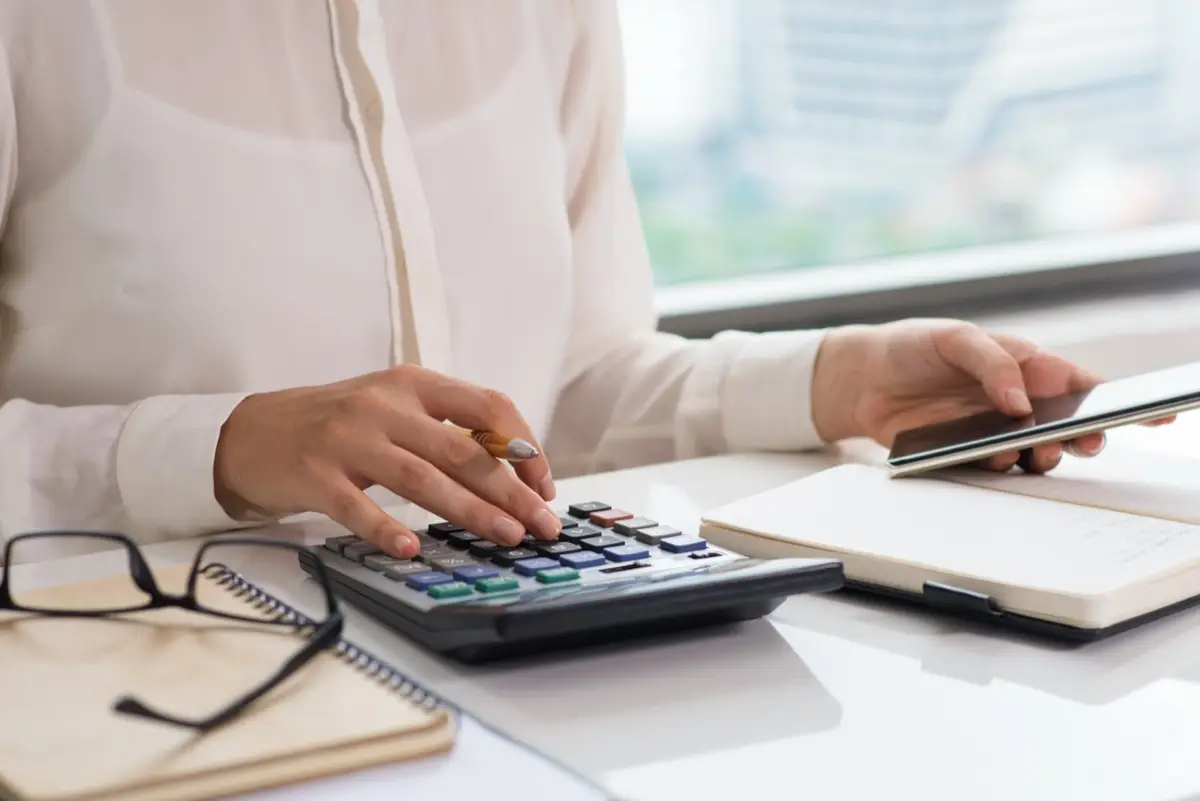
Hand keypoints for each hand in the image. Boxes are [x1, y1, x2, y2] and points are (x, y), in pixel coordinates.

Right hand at [213, 365, 559, 557]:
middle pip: (463, 449)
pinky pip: (355, 506)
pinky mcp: (314, 474)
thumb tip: (512, 469)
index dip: (524, 447)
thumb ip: (445, 429)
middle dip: (511, 490)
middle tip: (542, 525)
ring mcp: (348, 439)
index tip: (544, 485)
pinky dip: (384, 527)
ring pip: (422, 477)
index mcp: (413, 385)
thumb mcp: (394, 409)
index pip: (487, 407)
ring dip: (470, 510)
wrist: (252, 433)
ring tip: (505, 536)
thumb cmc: (337, 425)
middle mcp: (385, 406)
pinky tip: (409, 549)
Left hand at [812, 319, 1169, 473]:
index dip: (1119, 400)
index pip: (1082, 383)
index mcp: (1027, 367)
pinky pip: (996, 468)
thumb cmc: (913, 347)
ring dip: (1043, 455)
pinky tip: (997, 458)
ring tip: (1034, 450)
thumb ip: (991, 363)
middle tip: (1085, 441)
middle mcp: (1018, 403)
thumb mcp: (953, 339)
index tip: (1155, 413)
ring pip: (1037, 453)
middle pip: (1069, 426)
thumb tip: (1021, 399)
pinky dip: (1003, 467)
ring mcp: (995, 431)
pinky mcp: (968, 453)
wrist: (862, 379)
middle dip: (1085, 436)